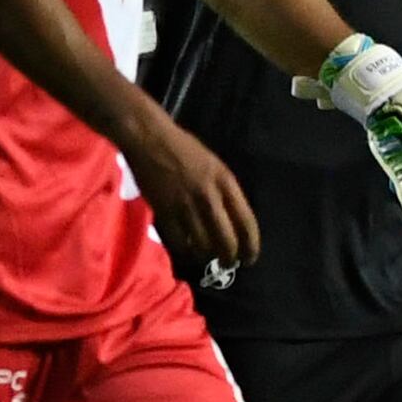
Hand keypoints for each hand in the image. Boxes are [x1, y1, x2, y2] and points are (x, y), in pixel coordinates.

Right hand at [127, 108, 259, 273]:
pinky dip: (185, 250)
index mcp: (226, 182)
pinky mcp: (164, 212)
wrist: (150, 139)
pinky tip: (188, 249)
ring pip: (203, 245)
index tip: (250, 257)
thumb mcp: (215, 165)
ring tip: (208, 257)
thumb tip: (233, 221)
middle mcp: (209, 197)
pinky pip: (179, 242)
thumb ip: (225, 191)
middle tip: (229, 263)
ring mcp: (186, 206)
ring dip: (207, 256)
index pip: (247, 223)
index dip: (251, 245)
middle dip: (230, 257)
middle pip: (226, 240)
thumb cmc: (184, 148)